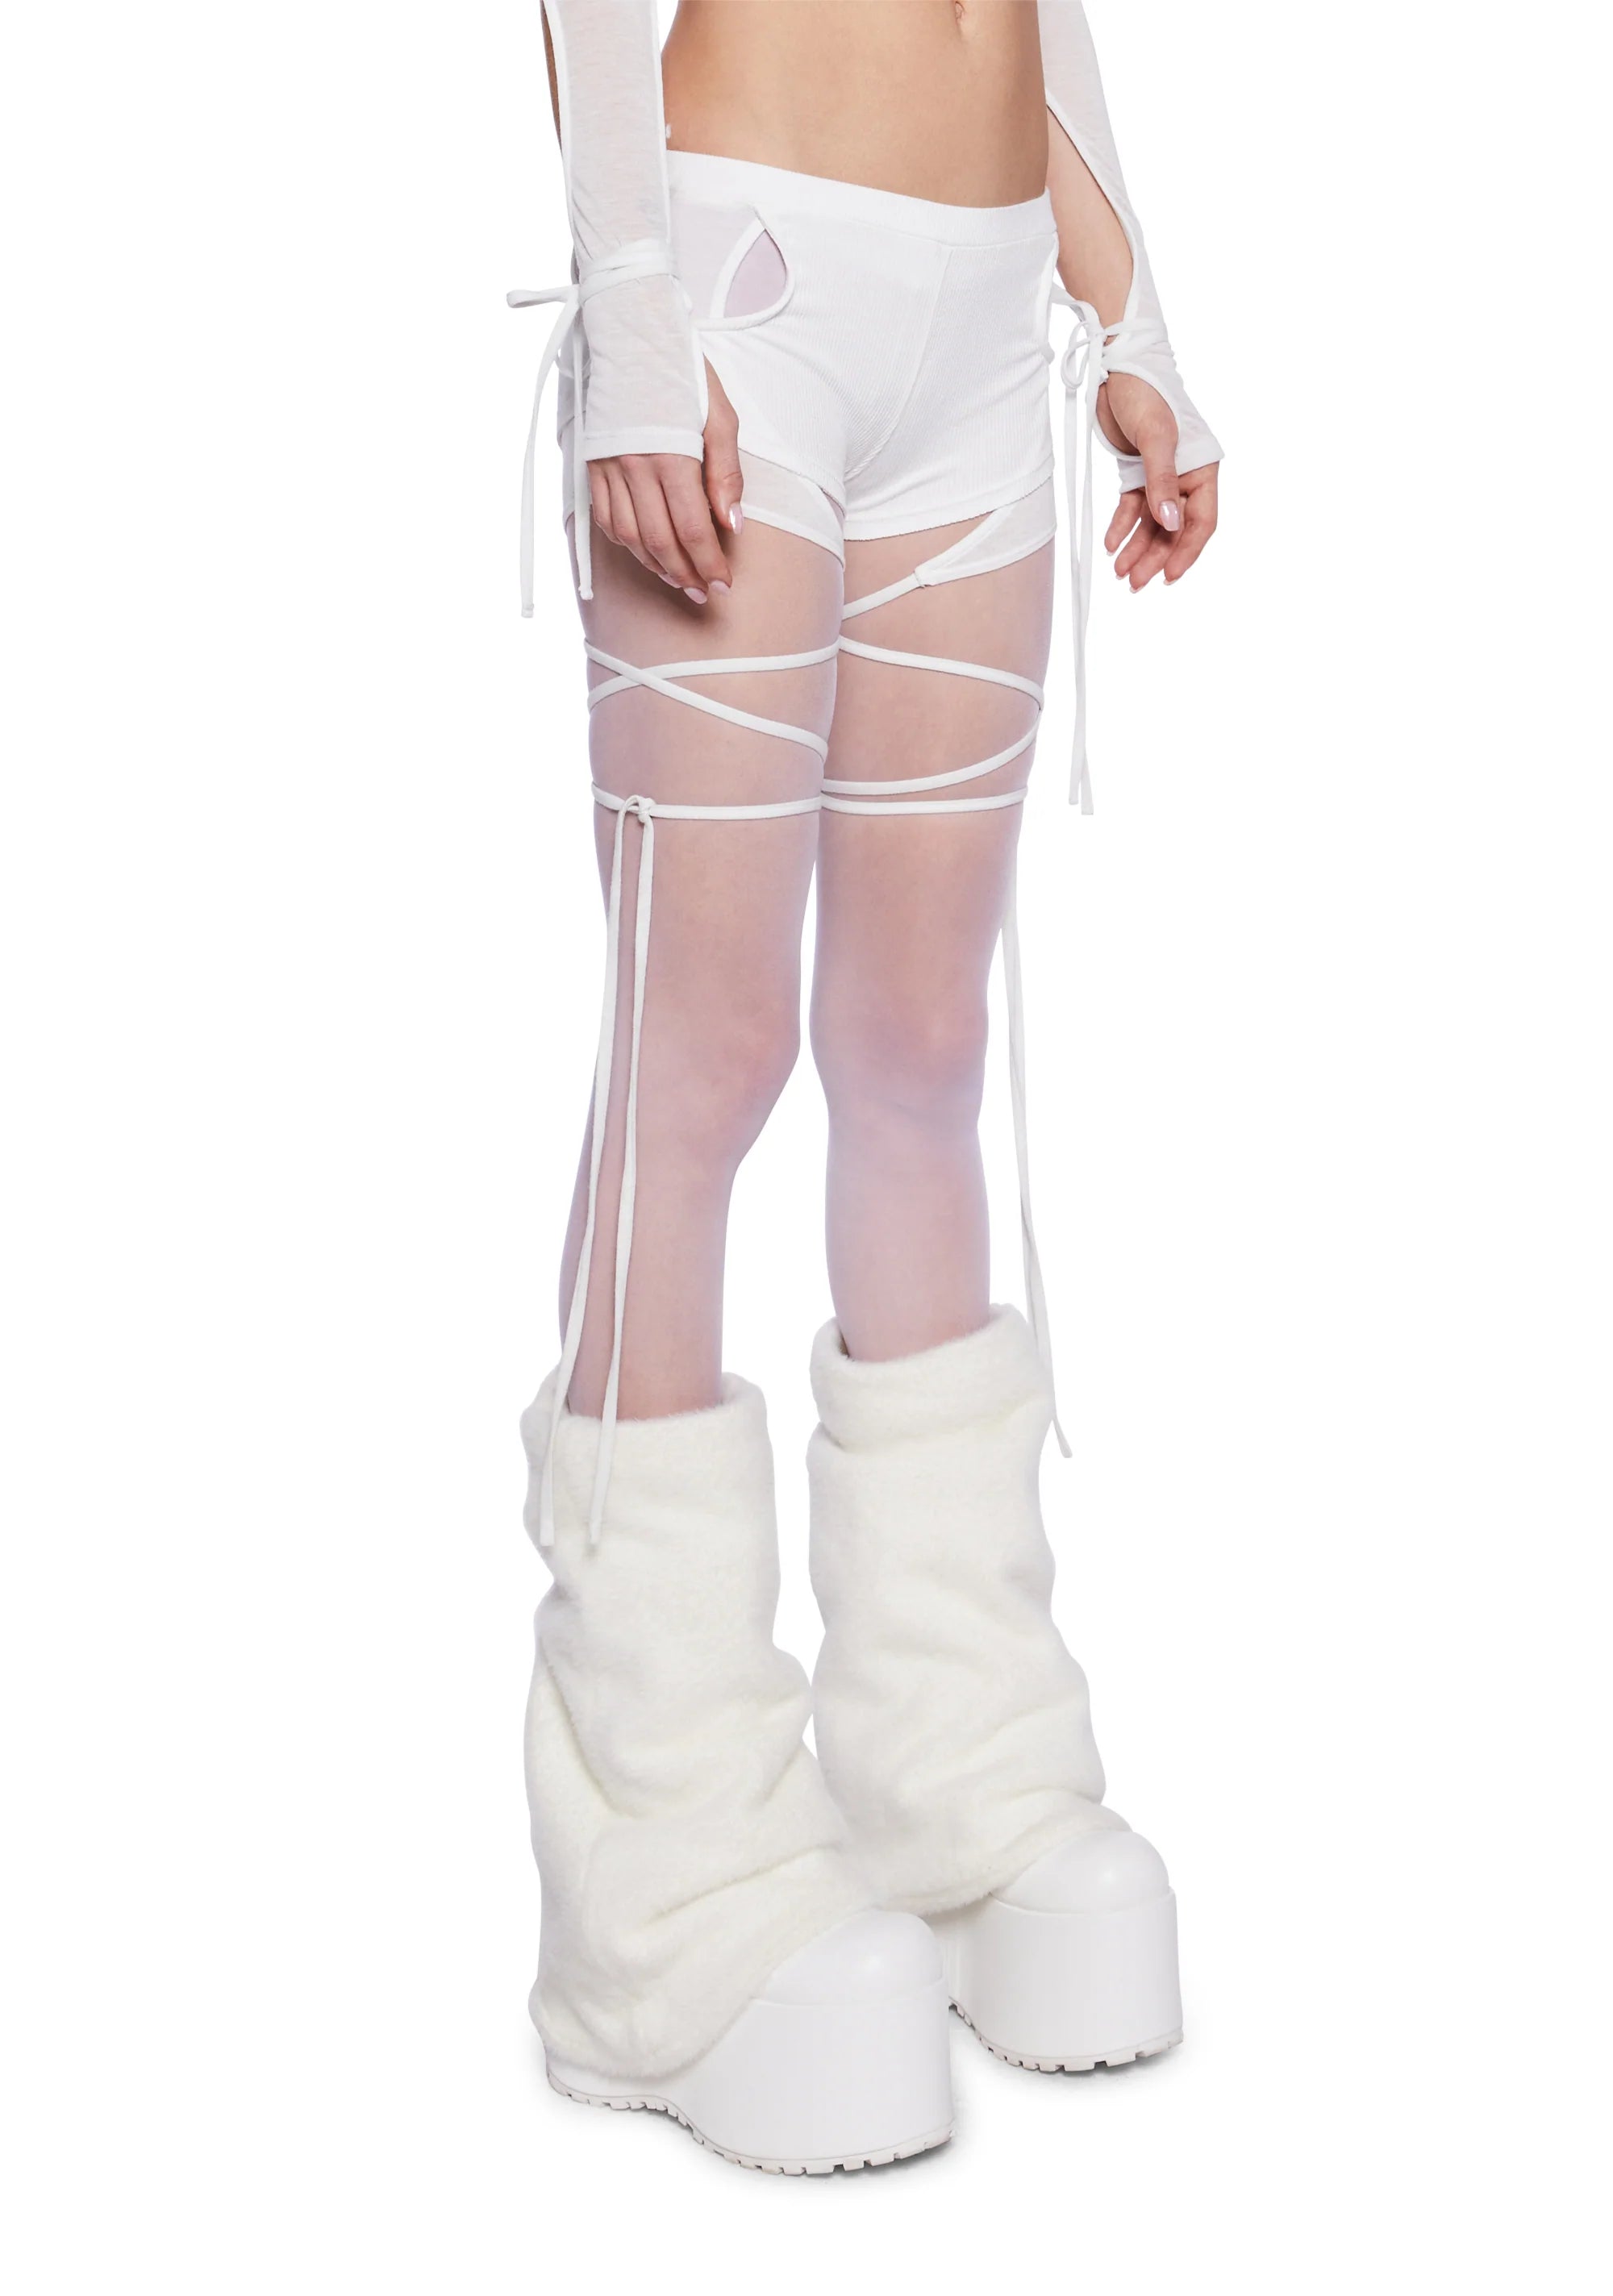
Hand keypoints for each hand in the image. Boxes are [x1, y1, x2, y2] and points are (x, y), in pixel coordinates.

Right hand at [586, 363, 743, 603]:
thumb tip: (731, 524)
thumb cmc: (681, 370)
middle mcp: (634, 467)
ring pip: (630, 537)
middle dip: (685, 574)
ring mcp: (608, 468)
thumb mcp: (719, 414)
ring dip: (655, 565)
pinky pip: (606, 519)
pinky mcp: (592, 464)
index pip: (693, 528)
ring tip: (678, 578)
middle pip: (660, 542)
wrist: (628, 332)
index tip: (723, 584)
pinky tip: (645, 551)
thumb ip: (726, 472)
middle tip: (703, 592)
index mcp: (671, 455)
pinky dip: (626, 543)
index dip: (709, 563)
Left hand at [1098, 370, 1218, 590]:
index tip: (1168, 576)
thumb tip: (1169, 524)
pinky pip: (1131, 509)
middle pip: (1173, 529)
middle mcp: (1185, 477)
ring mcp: (1160, 477)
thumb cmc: (1146, 394)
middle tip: (1135, 583)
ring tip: (1120, 572)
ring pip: (1151, 524)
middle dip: (1155, 557)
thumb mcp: (1155, 438)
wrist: (1117, 369)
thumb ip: (1161, 483)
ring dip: (1136, 548)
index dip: (1186, 552)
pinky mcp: (1136, 473)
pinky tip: (1110, 545)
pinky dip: (1121, 527)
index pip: (1201, 521)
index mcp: (1202, 469)